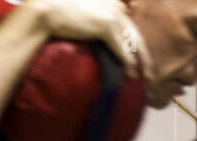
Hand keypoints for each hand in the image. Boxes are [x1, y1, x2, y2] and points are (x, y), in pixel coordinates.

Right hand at [33, 0, 150, 79]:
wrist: (46, 10)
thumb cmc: (62, 14)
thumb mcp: (88, 15)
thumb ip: (100, 22)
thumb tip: (110, 39)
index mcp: (113, 3)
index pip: (130, 27)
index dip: (136, 45)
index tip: (140, 59)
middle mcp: (116, 7)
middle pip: (136, 36)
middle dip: (144, 57)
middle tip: (150, 74)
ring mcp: (112, 15)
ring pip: (132, 45)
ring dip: (139, 64)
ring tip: (142, 77)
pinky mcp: (106, 26)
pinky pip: (122, 50)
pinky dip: (128, 64)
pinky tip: (131, 74)